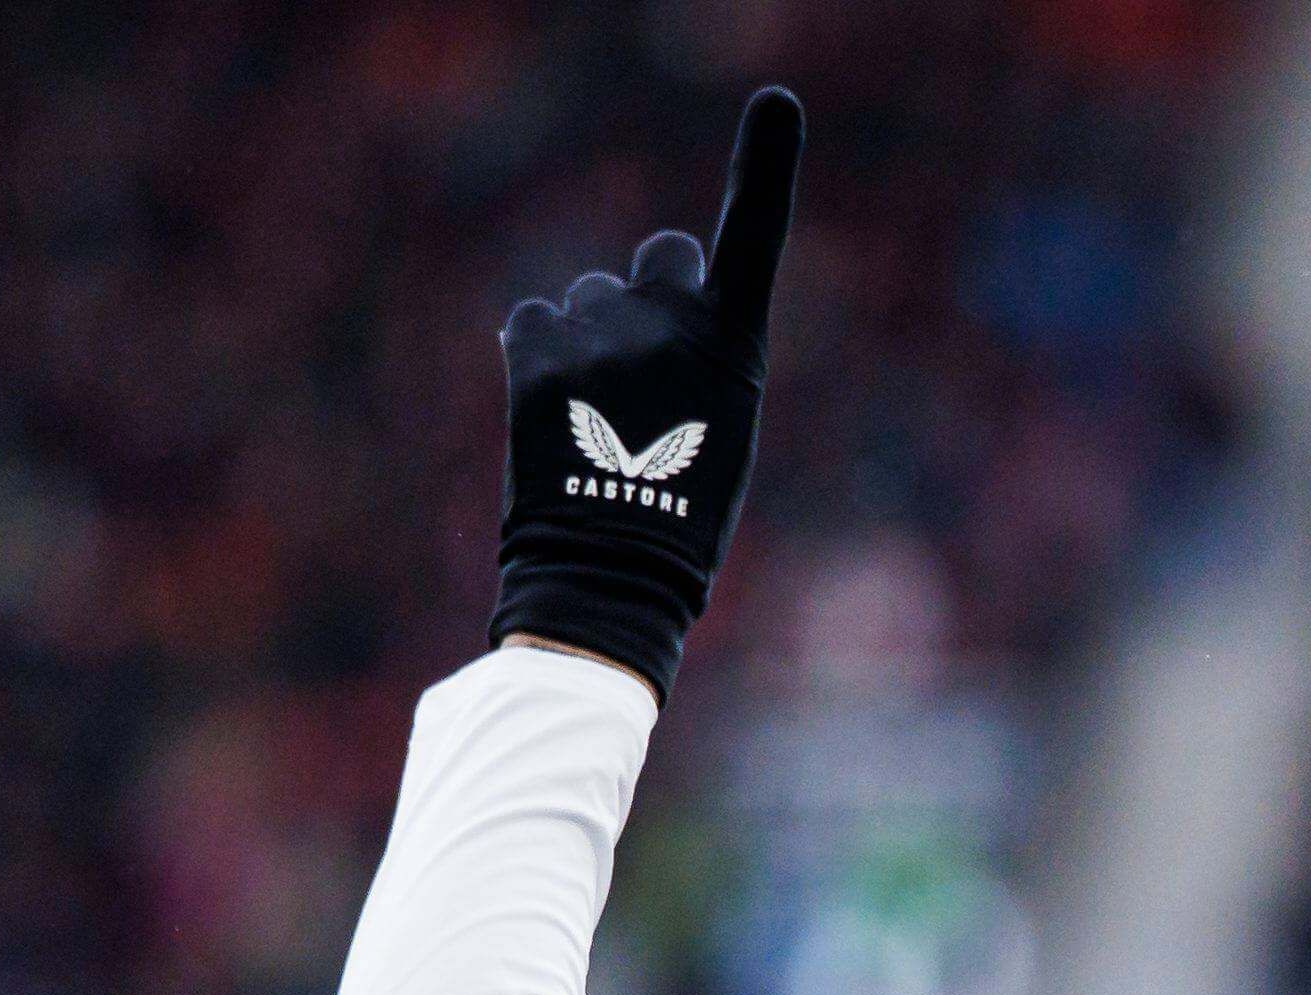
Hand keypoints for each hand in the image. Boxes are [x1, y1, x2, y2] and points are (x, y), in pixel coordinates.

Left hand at [487, 88, 803, 704]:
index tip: (776, 104)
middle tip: (649, 373)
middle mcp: (672, 324)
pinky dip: (540, 356)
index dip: (766, 166)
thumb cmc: (679, 517)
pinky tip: (557, 414)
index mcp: (736, 347)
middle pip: (662, 258)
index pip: (755, 238)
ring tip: (601, 423)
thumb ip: (695, 352)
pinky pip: (534, 321)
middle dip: (654, 294)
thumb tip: (638, 306)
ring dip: (593, 341)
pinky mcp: (538, 355)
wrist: (609, 574)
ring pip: (592, 300)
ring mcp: (601, 335)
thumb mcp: (719, 427)